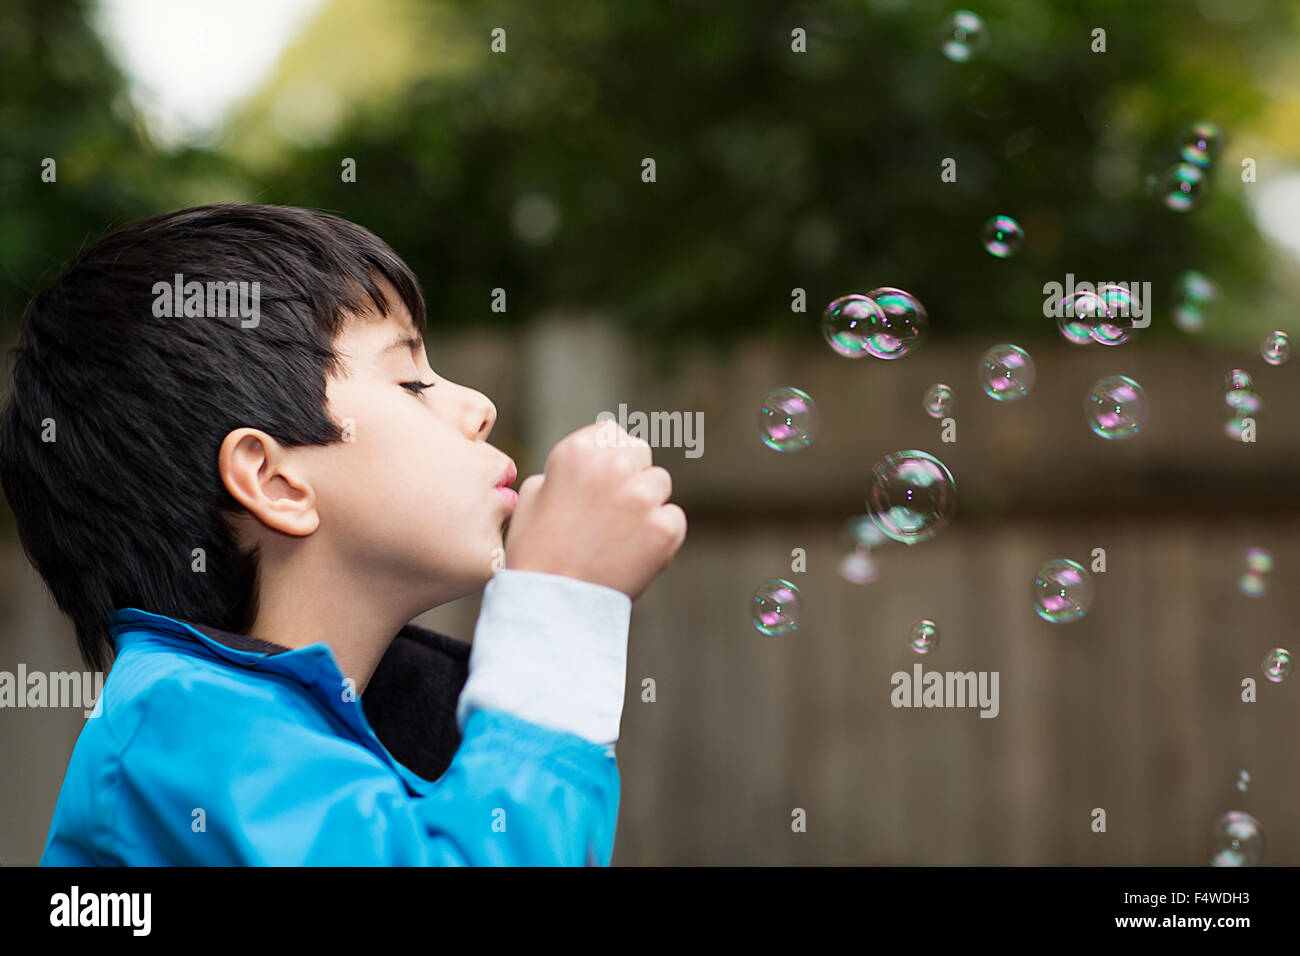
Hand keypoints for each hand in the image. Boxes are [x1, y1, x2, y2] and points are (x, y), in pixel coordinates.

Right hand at [504, 421, 686, 599]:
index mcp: (579, 451)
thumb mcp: (534, 493)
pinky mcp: (666, 528)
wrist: (552, 603)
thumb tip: (590, 464)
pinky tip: (631, 554)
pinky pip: (672, 519)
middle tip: (610, 512)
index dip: (608, 457)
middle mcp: (615, 465)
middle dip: (629, 476)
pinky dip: (659, 535)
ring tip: (617, 536)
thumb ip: (565, 469)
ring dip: (646, 504)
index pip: (612, 433)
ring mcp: (643, 497)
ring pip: (659, 484)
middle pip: (640, 454)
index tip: (601, 480)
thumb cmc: (535, 550)